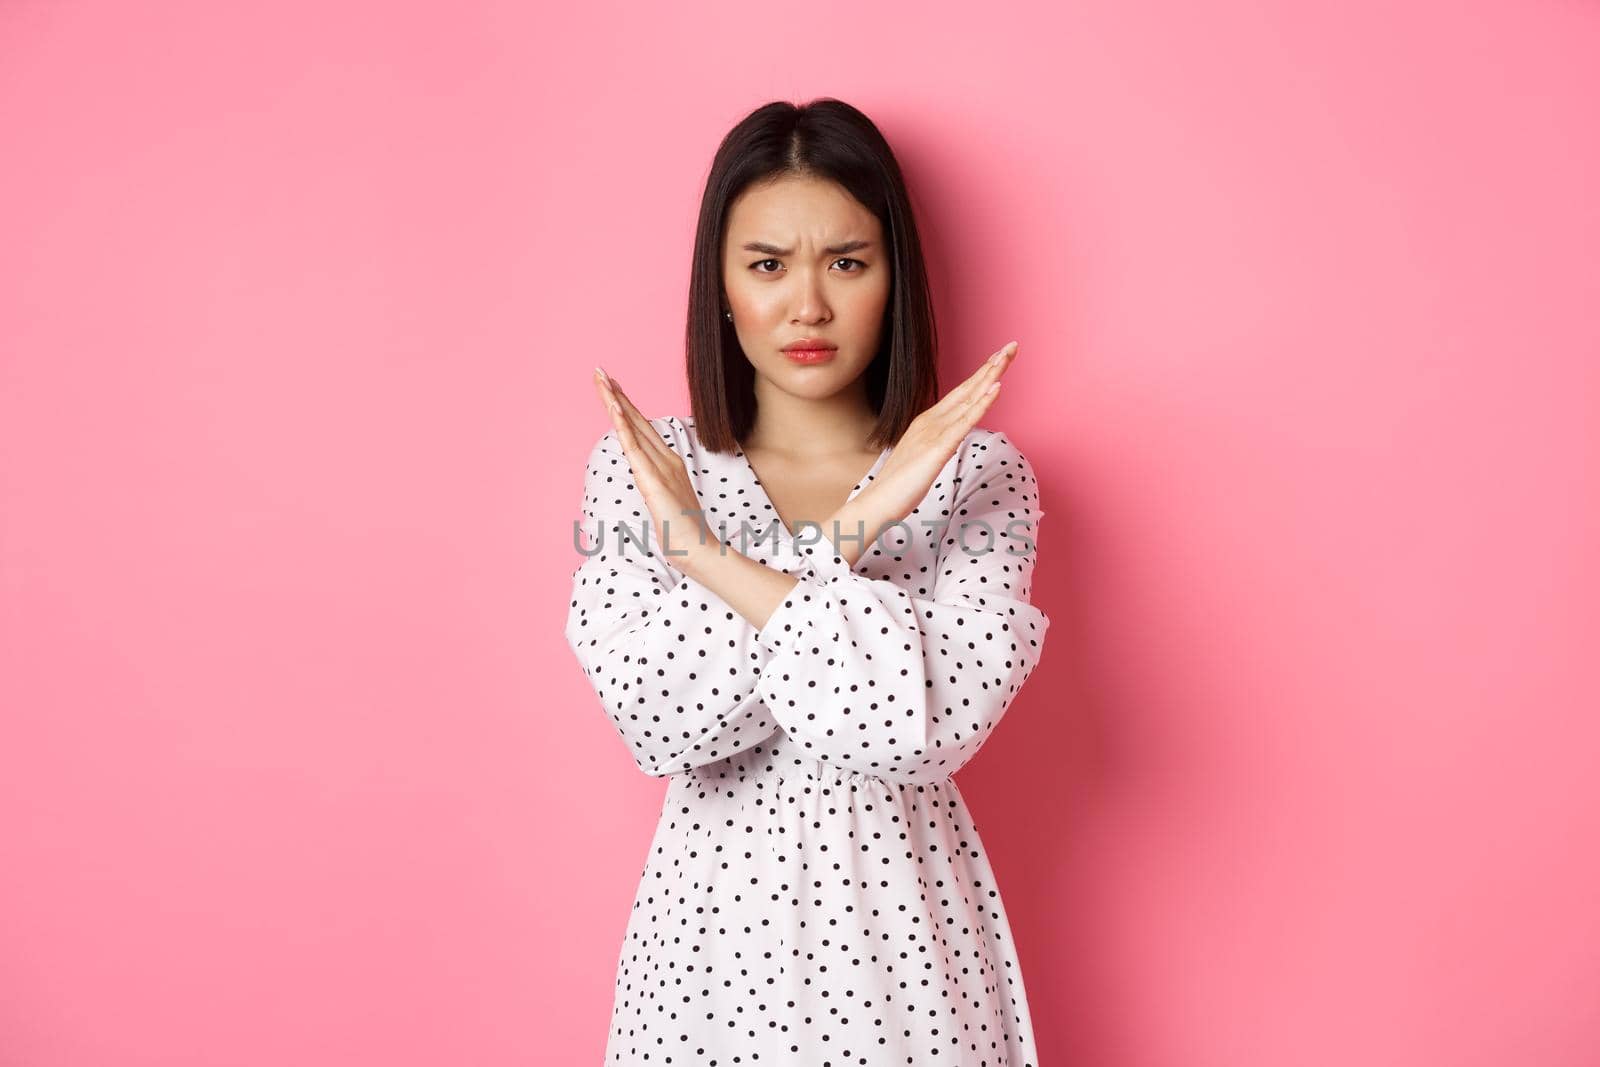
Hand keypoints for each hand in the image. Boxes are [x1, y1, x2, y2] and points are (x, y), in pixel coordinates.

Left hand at [592, 367, 714, 567]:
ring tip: (602, 381)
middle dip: (617, 395)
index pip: (643, 429)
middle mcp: (665, 459)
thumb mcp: (666, 502)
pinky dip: (623, 427)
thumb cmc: (684, 532)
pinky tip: (614, 409)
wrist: (700, 550)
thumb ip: (656, 487)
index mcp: (668, 463)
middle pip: (637, 420)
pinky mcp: (653, 480)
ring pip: (633, 428)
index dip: (627, 406)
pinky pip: (634, 448)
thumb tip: (645, 482)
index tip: (614, 387)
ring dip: (616, 402)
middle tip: (600, 372)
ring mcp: (660, 468)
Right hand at [851, 340, 1018, 526]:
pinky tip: (996, 388)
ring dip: (990, 376)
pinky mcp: (940, 447)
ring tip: (1006, 356)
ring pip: (969, 398)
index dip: (981, 375)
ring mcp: (936, 432)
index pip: (961, 394)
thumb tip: (948, 443)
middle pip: (968, 388)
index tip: (997, 358)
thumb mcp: (923, 458)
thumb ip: (936, 445)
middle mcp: (932, 420)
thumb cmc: (899, 485)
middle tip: (1011, 346)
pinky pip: (967, 421)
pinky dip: (983, 403)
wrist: (879, 501)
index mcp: (928, 422)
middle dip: (991, 366)